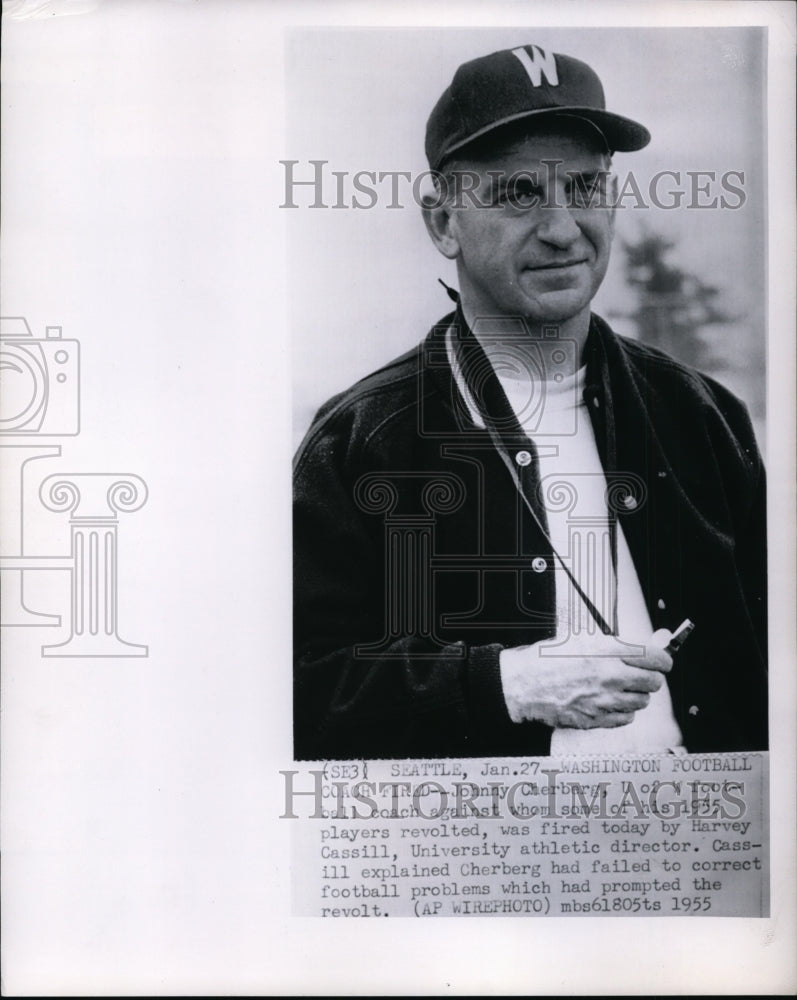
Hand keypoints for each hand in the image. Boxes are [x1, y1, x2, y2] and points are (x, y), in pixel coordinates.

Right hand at [499, 628, 673, 728]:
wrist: (523, 684)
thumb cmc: (549, 659)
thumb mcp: (584, 641)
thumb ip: (620, 645)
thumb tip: (653, 645)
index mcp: (607, 652)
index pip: (656, 658)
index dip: (664, 660)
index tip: (663, 662)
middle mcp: (609, 676)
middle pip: (654, 682)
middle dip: (650, 677)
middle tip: (640, 674)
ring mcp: (603, 701)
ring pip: (642, 702)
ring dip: (635, 695)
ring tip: (619, 688)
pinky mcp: (596, 719)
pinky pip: (626, 718)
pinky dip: (622, 711)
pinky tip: (609, 702)